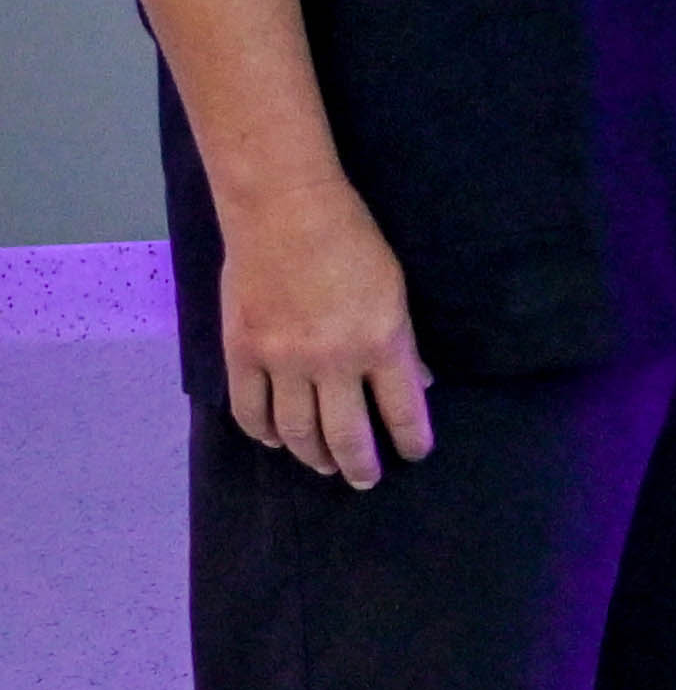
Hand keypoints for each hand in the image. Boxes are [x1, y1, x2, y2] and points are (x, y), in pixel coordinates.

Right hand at [213, 187, 434, 484]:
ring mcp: (283, 360)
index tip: (415, 454)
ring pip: (296, 431)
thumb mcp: (396, 288)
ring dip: (312, 455)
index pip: (403, 410)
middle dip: (359, 464)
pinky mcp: (243, 352)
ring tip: (323, 465)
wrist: (285, 209)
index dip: (411, 439)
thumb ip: (402, 341)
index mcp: (382, 342)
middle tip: (365, 479)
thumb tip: (417, 383)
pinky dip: (263, 432)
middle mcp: (333, 360)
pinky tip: (275, 440)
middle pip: (346, 433)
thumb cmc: (351, 240)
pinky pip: (249, 410)